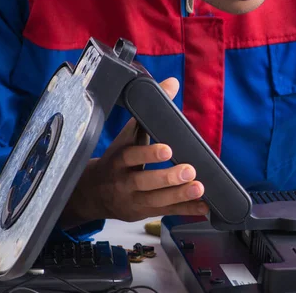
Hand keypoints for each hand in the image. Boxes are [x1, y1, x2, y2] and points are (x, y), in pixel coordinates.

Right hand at [60, 78, 208, 227]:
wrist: (92, 192)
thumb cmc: (117, 158)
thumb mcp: (129, 134)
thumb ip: (150, 110)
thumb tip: (171, 83)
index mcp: (120, 158)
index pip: (132, 154)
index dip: (149, 152)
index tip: (168, 148)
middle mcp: (124, 180)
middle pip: (145, 180)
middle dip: (167, 177)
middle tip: (189, 170)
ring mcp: (133, 199)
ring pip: (156, 200)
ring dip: (179, 195)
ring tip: (199, 188)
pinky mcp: (143, 212)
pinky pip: (166, 213)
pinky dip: (185, 210)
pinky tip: (203, 207)